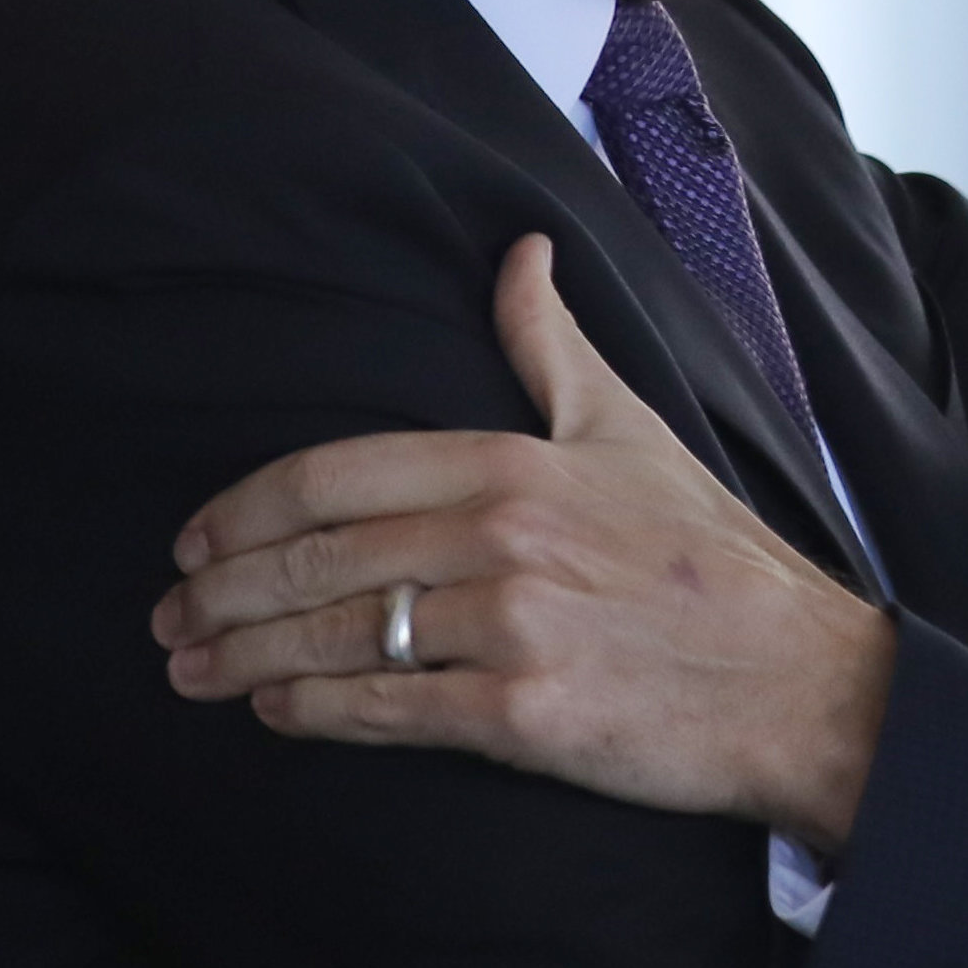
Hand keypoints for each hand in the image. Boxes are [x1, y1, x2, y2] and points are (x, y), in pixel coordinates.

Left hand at [151, 235, 894, 848]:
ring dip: (246, 659)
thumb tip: (521, 252)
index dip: (248, 508)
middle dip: (222, 592)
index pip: (338, 474)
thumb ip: (554, 347)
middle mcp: (504, 537)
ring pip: (337, 638)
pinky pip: (385, 712)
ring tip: (193, 673)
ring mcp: (511, 627)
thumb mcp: (634, 431)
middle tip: (167, 618)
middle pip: (316, 560)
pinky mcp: (523, 715)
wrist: (800, 682)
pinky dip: (314, 715)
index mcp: (517, 463)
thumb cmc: (714, 560)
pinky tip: (275, 715)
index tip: (196, 537)